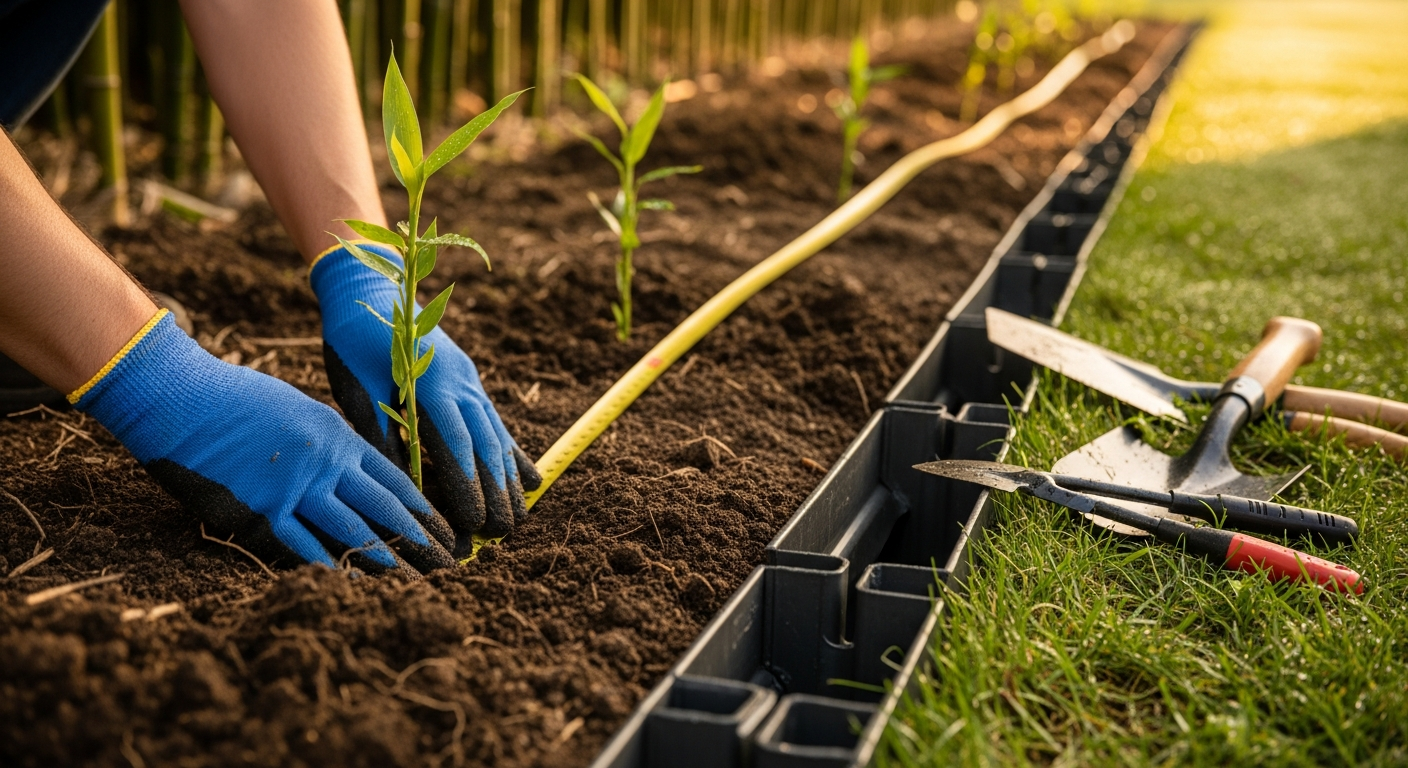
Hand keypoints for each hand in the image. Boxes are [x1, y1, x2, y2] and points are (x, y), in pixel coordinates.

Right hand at [71, 310, 456, 573]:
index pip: (394, 479)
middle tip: (447, 563)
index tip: (446, 529)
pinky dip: (329, 565)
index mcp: (338, 438)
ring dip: (386, 558)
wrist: (182, 399)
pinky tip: (352, 581)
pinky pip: (302, 545)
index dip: (423, 508)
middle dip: (419, 538)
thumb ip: (331, 443)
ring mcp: (293, 488)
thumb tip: (355, 468)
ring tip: (412, 579)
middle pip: (384, 508)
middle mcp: (325, 464)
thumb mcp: (300, 411)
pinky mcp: (259, 511)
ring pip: (352, 530)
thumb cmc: (237, 399)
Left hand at [311, 245, 540, 549]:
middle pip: (485, 446)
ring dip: (509, 479)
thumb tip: (400, 482)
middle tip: (504, 534)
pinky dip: (513, 452)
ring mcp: (470, 381)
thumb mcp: (357, 387)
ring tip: (519, 517)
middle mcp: (459, 384)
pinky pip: (496, 421)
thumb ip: (381, 432)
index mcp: (429, 385)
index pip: (455, 446)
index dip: (467, 487)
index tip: (476, 523)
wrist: (372, 285)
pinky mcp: (470, 380)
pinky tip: (529, 480)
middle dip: (497, 493)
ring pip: (497, 435)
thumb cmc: (355, 339)